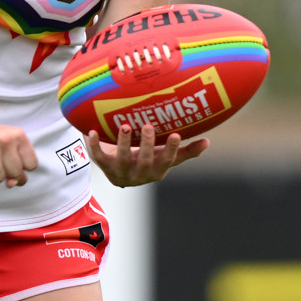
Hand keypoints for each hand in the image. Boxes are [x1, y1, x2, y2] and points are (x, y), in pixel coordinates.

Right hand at [0, 112, 37, 188]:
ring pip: (0, 179)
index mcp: (17, 135)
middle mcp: (5, 140)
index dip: (22, 168)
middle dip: (6, 172)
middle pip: (16, 174)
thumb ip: (17, 163)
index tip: (11, 161)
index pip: (32, 164)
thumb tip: (16, 183)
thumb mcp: (7, 144)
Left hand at [86, 123, 208, 186]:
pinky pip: (97, 156)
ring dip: (123, 143)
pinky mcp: (103, 165)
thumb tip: (208, 141)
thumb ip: (185, 152)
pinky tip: (92, 131)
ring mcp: (120, 171)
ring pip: (122, 159)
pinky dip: (93, 144)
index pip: (167, 162)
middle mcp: (139, 174)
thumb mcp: (164, 157)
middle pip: (145, 162)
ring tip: (125, 126)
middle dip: (146, 144)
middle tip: (148, 125)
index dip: (172, 150)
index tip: (177, 134)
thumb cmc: (145, 159)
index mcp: (156, 171)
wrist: (117, 169)